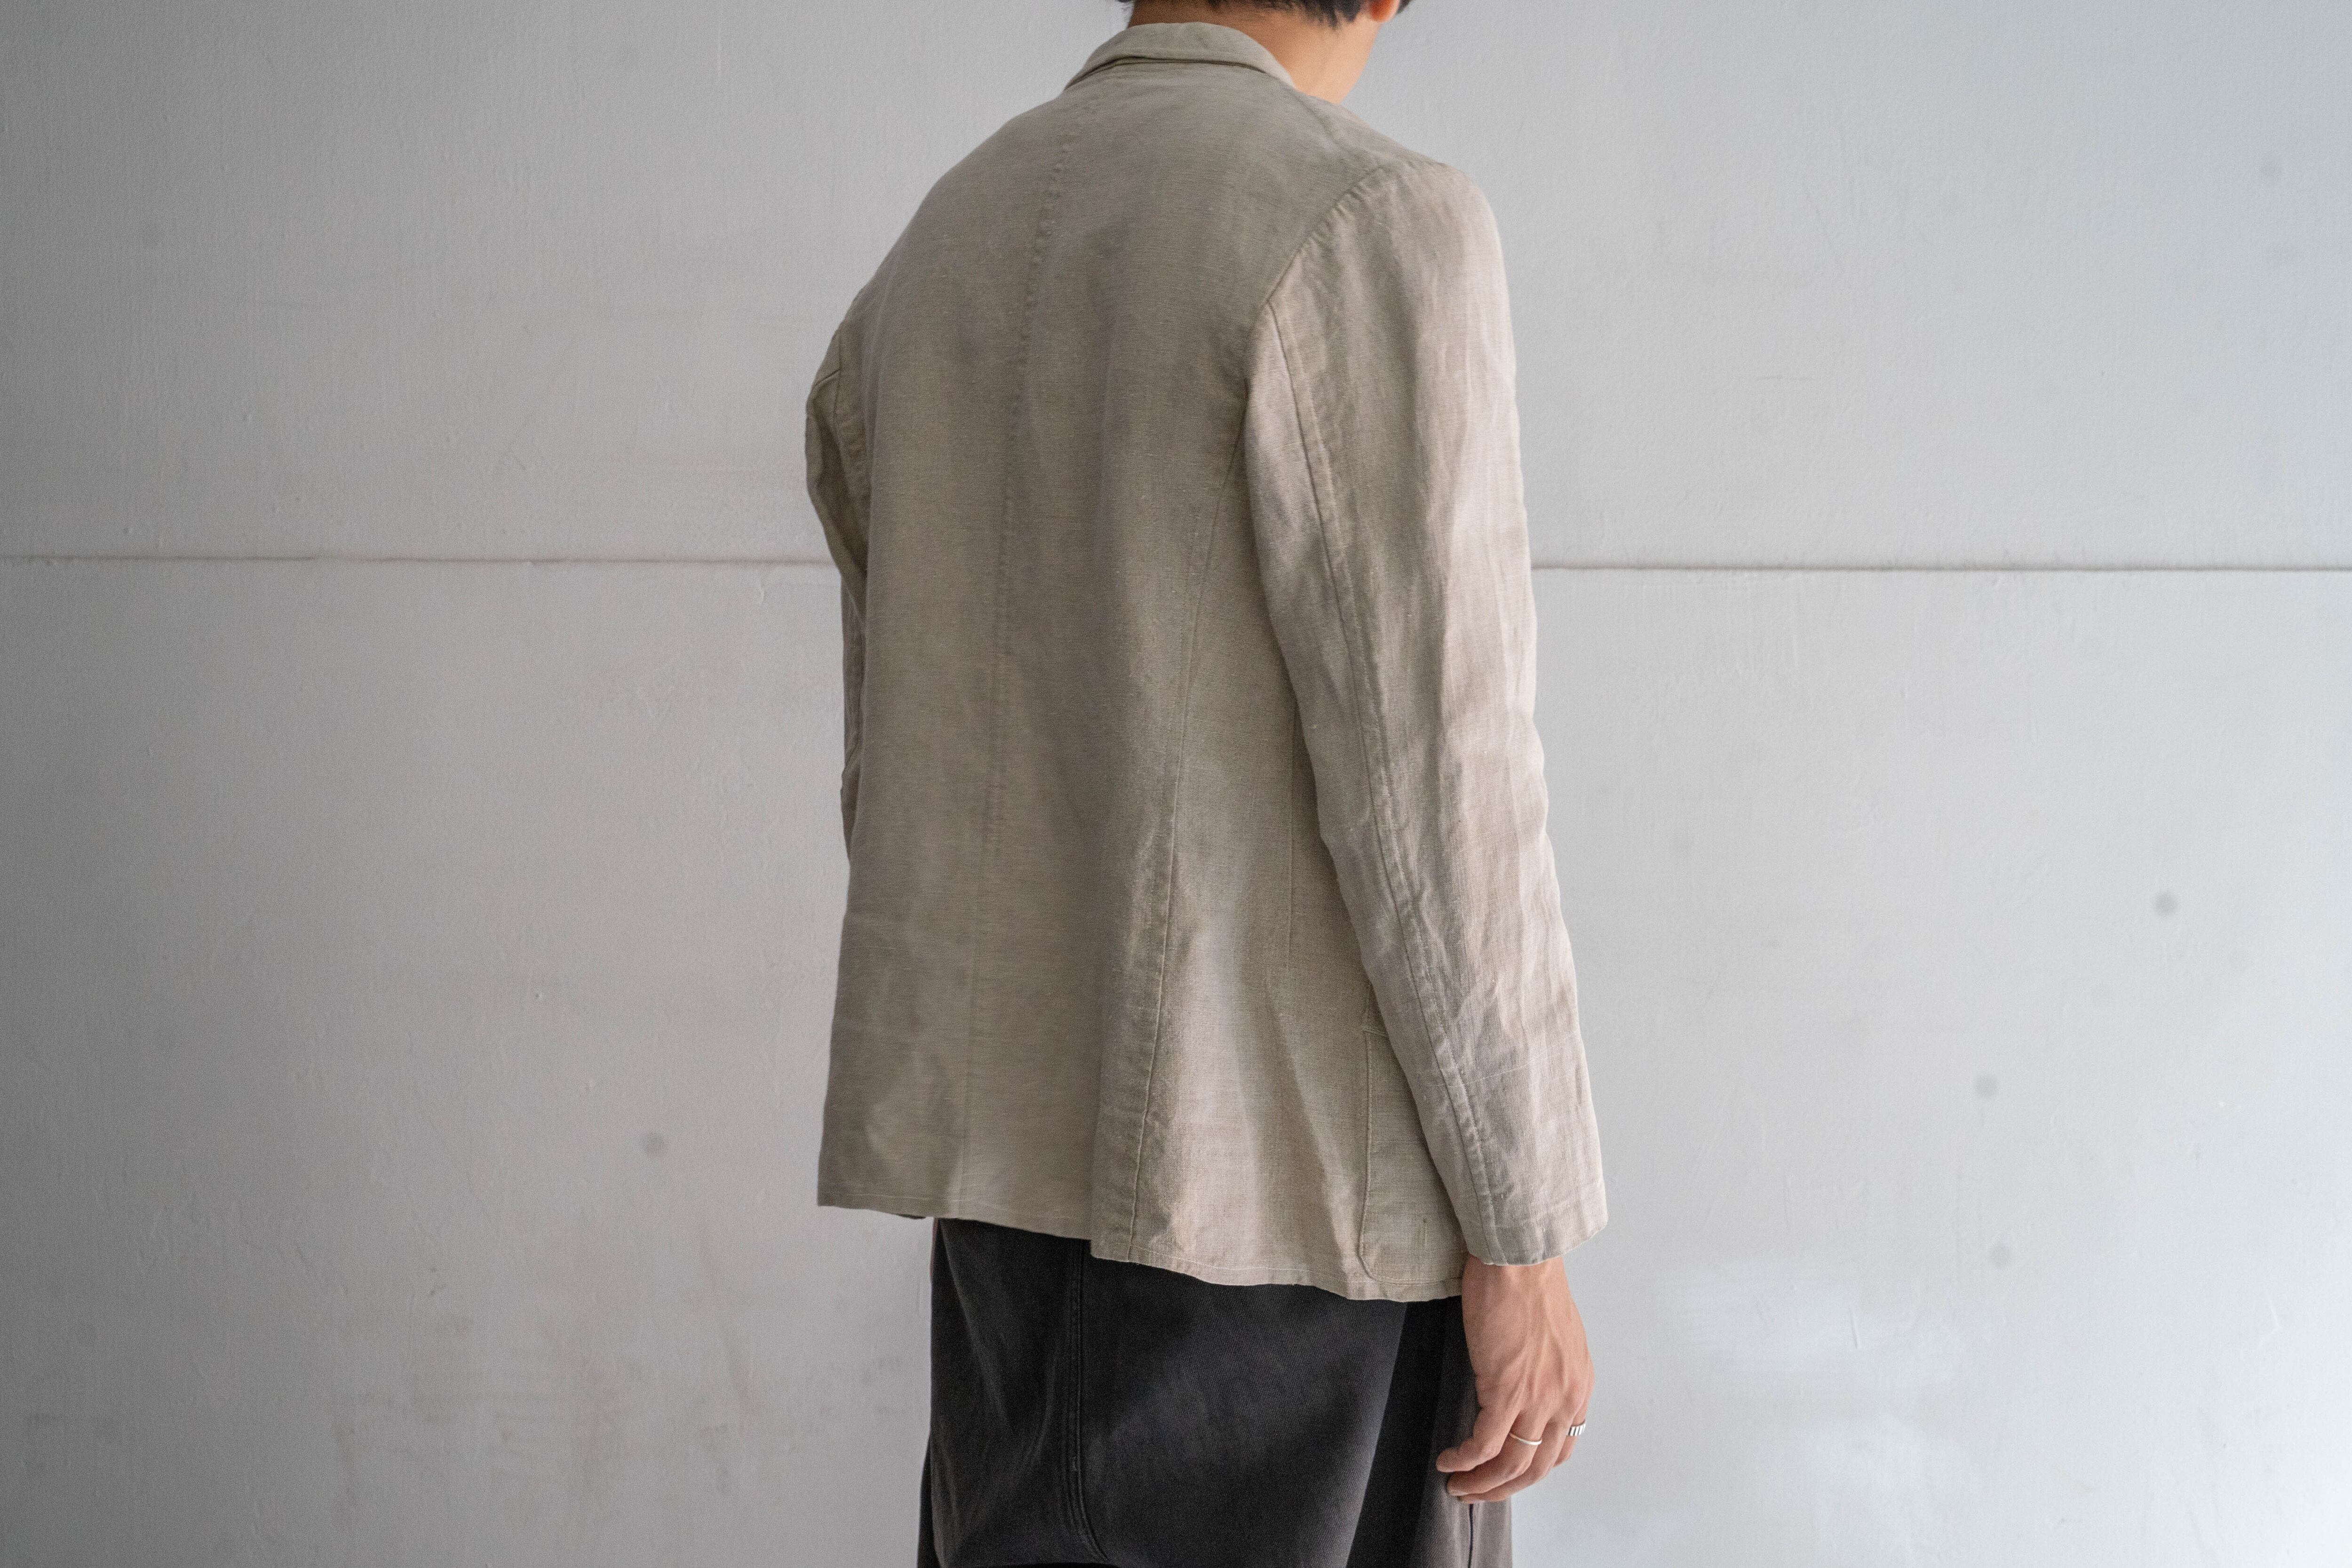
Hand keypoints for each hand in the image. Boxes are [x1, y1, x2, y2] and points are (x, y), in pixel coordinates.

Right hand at [1435, 1253, 1591, 1501]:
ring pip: (1511, 1464)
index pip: (1562, 1448)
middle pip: (1537, 1466)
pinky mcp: (1506, 1390)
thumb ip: (1548, 1370)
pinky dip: (1465, 1460)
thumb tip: (1526, 1388)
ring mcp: (1537, 1398)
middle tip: (1477, 1492)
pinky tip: (1448, 1461)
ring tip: (1458, 1487)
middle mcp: (1565, 1399)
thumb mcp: (1555, 1337)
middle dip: (1504, 1487)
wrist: (1519, 1258)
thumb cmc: (1530, 1283)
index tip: (1507, 1471)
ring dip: (1482, 1483)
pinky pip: (1484, 1444)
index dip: (1532, 1467)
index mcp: (1578, 1387)